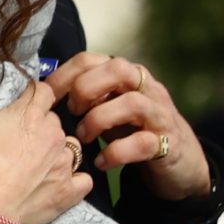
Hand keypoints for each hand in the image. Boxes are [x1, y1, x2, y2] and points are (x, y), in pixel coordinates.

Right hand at [0, 80, 91, 223]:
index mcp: (30, 113)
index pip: (44, 91)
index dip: (32, 97)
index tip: (21, 106)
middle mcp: (54, 134)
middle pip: (55, 121)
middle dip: (41, 128)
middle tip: (18, 142)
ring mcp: (64, 164)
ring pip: (72, 148)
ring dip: (58, 153)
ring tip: (36, 166)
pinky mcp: (69, 192)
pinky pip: (83, 180)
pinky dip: (73, 181)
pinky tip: (56, 185)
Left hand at [45, 51, 211, 199]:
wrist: (180, 163)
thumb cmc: (133, 131)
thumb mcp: (108, 108)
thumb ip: (86, 98)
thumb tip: (43, 96)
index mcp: (127, 77)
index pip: (92, 59)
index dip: (64, 75)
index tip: (47, 97)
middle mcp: (147, 89)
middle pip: (118, 69)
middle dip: (86, 89)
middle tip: (71, 113)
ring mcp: (160, 115)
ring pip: (132, 103)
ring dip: (99, 120)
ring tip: (83, 138)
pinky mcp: (169, 144)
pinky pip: (143, 143)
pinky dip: (116, 153)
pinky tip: (102, 163)